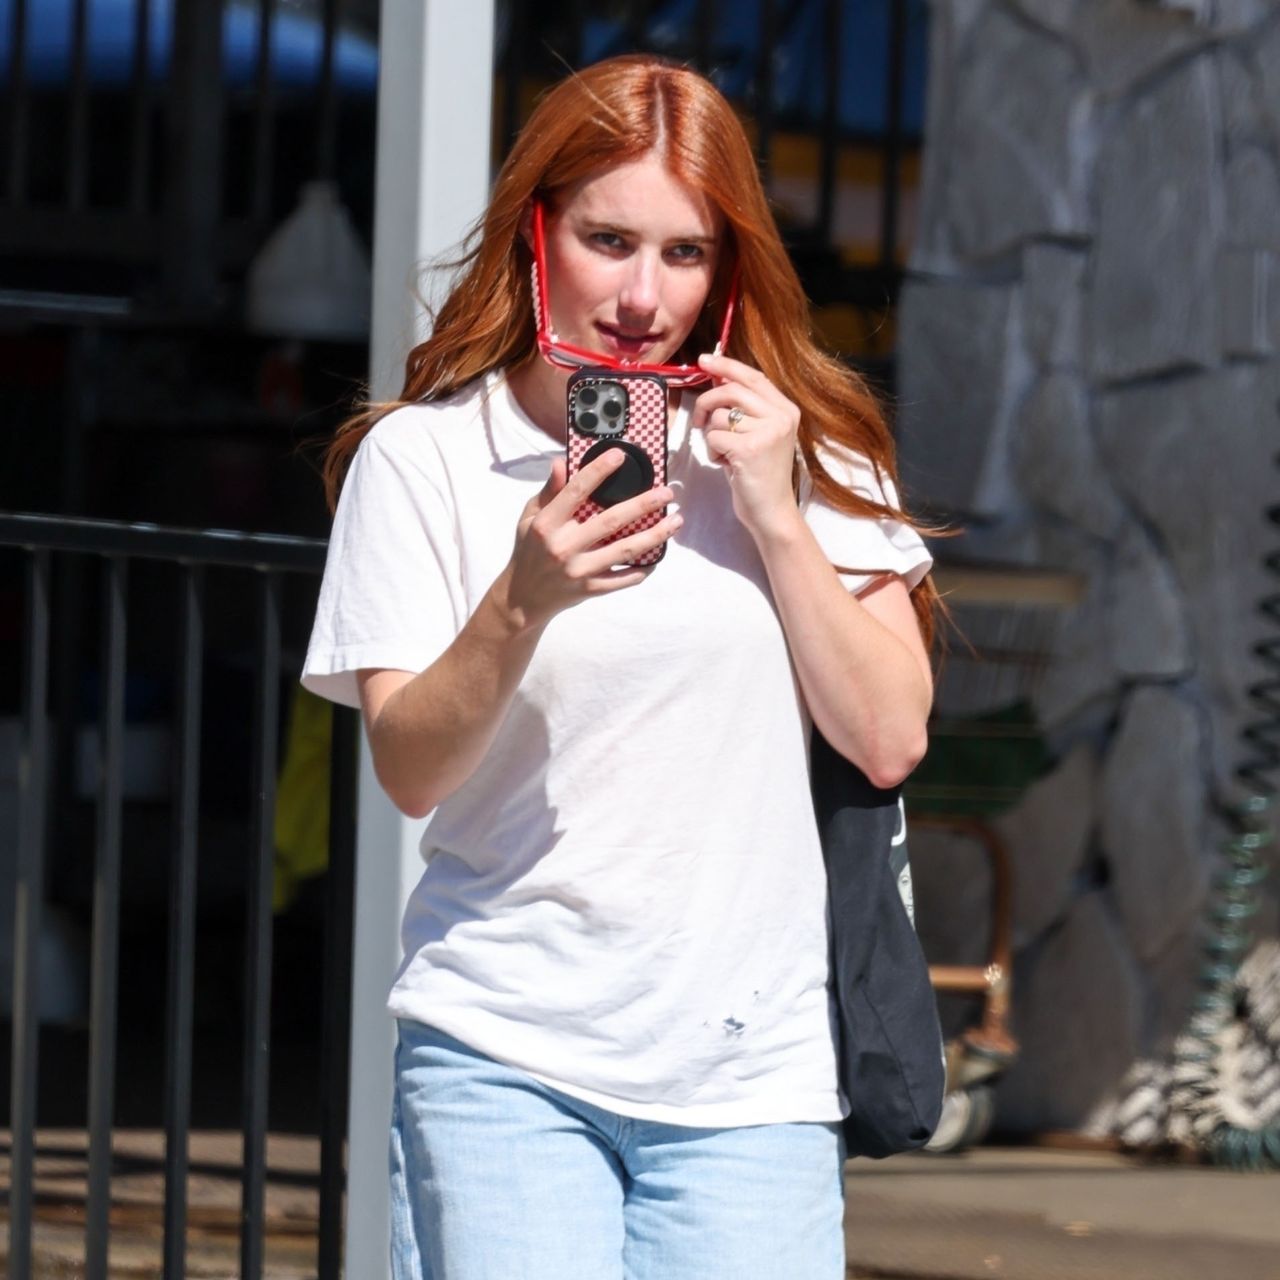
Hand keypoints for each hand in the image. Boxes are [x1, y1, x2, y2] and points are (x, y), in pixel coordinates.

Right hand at [502, 451, 680, 627]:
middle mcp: (564, 547)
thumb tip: (562, 462)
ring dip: (655, 535)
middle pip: (611, 521)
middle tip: (667, 492)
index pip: (576, 491)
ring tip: (675, 521)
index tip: (619, 455)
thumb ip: (549, 491)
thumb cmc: (528, 550)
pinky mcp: (590, 590)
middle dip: (643, 504)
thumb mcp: (529, 517)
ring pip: (625, 550)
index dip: (598, 470)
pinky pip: (624, 579)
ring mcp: (579, 571)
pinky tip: (658, 556)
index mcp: (547, 524)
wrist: (523, 598)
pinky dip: (643, 568)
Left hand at [691, 352, 800, 538]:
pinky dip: (711, 451)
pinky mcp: (749, 449)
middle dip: (706, 402)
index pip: (753, 376)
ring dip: (711, 435)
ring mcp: (767, 432)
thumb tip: (717, 379)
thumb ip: (744, 408)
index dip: (726, 366)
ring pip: (719, 416)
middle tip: (698, 421)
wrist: (771, 511)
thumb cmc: (760, 475)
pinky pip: (714, 436)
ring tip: (724, 453)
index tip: (704, 361)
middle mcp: (781, 417)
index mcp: (786, 410)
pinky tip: (725, 464)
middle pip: (731, 391)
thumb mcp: (759, 435)